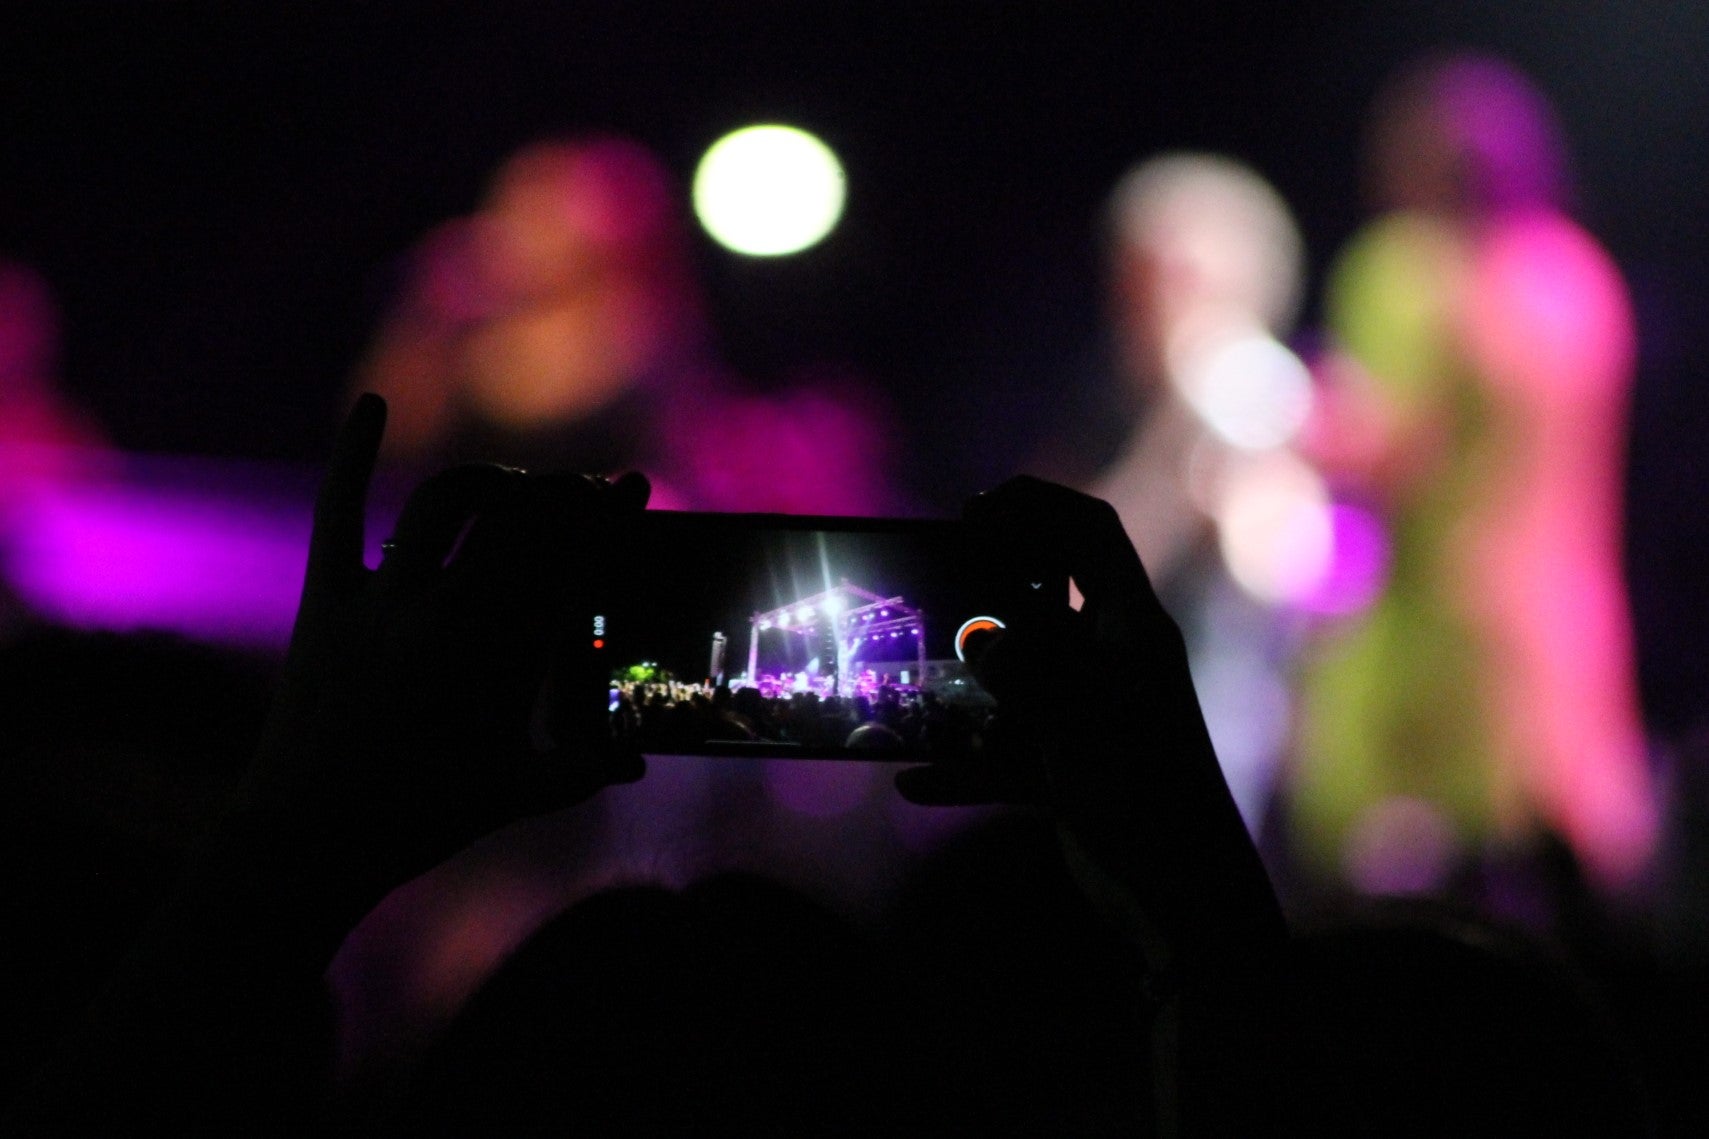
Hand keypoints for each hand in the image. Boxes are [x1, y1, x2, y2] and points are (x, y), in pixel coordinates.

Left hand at [247, 393, 645, 891]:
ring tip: (513, 489)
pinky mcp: (326, 601)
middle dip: (561, 493)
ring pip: (447, 502)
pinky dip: (352, 456)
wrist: (308, 839)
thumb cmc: (419, 821)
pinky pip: (340, 513)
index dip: (606, 514)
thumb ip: (584, 768)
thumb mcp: (515, 795)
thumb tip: (637, 757)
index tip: (633, 488)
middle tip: (582, 492)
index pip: (569, 558)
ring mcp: (380, 598)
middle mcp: (442, 609)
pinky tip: (369, 405)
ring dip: (491, 483)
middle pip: (518, 517)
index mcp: (497, 651)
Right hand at [897, 477, 1282, 963]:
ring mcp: (1093, 719)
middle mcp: (1114, 665)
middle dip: (992, 584)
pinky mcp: (1074, 772)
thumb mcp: (1076, 723)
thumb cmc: (1145, 802)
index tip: (973, 511)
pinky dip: (966, 764)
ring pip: (1020, 676)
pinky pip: (1008, 752)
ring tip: (910, 680)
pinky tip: (916, 782)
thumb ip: (1028, 669)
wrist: (1185, 905)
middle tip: (933, 578)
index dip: (1037, 507)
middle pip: (1049, 596)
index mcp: (1132, 631)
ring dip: (969, 681)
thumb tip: (981, 634)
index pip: (1092, 534)